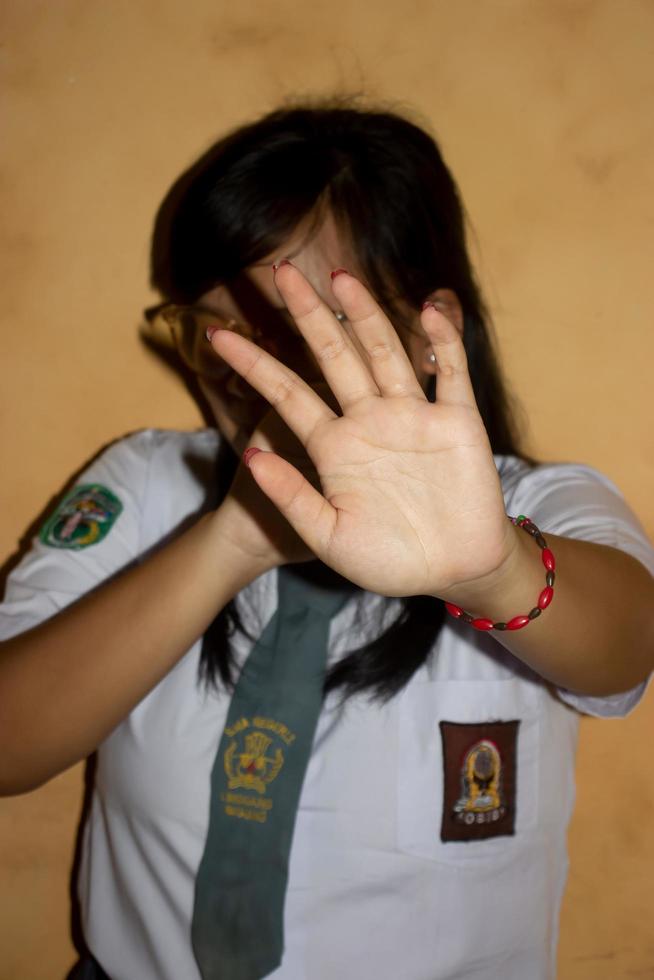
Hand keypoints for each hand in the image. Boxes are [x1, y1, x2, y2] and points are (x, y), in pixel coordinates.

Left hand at [209, 263, 515, 597]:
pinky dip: (442, 341)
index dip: (253, 364)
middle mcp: (369, 421)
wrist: (453, 573)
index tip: (217, 335)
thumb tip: (250, 456)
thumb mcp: (329, 537)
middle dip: (308, 315)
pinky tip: (427, 311)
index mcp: (335, 447)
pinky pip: (450, 372)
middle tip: (281, 272)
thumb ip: (293, 496)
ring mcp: (414, 416)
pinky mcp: (458, 421)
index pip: (287, 394)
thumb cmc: (389, 560)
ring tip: (341, 276)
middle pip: (334, 356)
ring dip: (365, 314)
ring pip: (385, 352)